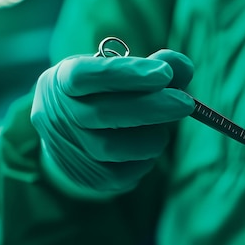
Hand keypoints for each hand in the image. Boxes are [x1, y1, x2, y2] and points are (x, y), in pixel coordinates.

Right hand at [31, 49, 194, 193]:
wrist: (73, 137)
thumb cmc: (105, 95)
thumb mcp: (122, 73)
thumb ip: (155, 65)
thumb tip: (183, 67)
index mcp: (62, 81)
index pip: (86, 75)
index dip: (126, 73)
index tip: (164, 73)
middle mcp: (57, 116)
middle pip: (104, 114)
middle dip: (152, 108)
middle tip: (187, 104)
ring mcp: (70, 150)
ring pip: (115, 148)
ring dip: (152, 137)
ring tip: (161, 128)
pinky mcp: (89, 178)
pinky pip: (126, 172)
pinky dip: (146, 158)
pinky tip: (146, 146)